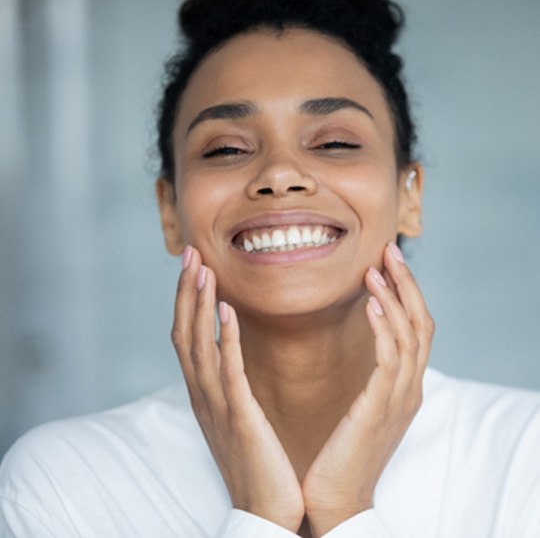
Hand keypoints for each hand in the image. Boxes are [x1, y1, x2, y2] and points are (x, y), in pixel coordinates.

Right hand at [171, 246, 304, 531]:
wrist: (265, 510)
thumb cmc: (255, 460)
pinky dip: (225, 339)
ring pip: (199, 345)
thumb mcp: (236, 414)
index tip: (194, 267)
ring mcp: (217, 405)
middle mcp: (202, 394)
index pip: (187, 336)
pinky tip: (227, 311)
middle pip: (185, 332)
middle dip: (186, 292)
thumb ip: (230, 382)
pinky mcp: (239, 417)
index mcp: (204, 392)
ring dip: (199, 305)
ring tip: (203, 270)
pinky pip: (229, 372)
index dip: (187, 300)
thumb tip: (229, 348)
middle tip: (190, 254)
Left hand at [302, 242, 434, 536]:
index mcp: (404, 387)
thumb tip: (362, 346)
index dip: (406, 293)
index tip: (386, 262)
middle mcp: (410, 389)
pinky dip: (384, 327)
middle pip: (421, 323)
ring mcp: (400, 398)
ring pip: (410, 335)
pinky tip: (369, 303)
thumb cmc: (343, 451)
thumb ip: (372, 378)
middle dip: (407, 284)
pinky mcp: (380, 407)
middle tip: (389, 250)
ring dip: (395, 297)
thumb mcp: (363, 407)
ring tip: (377, 268)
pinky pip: (389, 359)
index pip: (416, 329)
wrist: (336, 499)